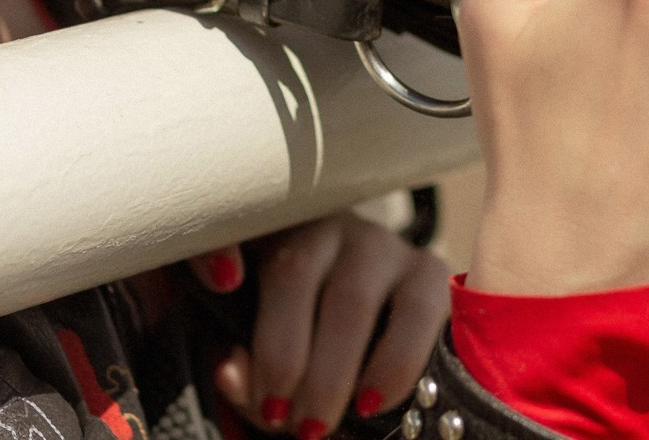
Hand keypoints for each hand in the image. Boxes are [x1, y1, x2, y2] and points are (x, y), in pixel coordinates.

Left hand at [189, 214, 449, 433]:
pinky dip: (392, 364)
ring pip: (351, 298)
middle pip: (295, 272)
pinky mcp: (431, 271)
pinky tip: (373, 402)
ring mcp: (381, 244)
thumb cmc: (317, 355)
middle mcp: (326, 229)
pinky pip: (415, 313)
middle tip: (278, 417)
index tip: (220, 284)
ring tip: (316, 425)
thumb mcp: (274, 364)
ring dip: (330, 371)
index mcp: (273, 238)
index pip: (236, 229)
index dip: (217, 248)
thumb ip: (248, 372)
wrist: (394, 351)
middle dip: (282, 355)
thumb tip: (231, 375)